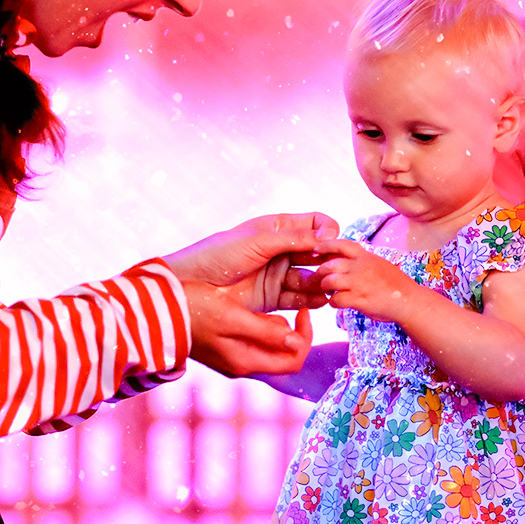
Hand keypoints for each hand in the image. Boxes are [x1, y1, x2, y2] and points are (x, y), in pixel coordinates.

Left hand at [165, 212, 339, 286]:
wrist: (189, 287)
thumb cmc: (218, 255)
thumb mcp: (257, 241)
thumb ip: (293, 238)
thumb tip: (329, 235)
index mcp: (276, 228)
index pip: (314, 224)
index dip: (328, 232)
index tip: (332, 242)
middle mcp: (280, 250)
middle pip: (317, 252)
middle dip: (328, 259)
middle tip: (335, 268)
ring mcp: (277, 275)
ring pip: (310, 276)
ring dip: (322, 280)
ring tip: (328, 285)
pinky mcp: (272, 299)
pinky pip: (299, 298)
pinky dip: (312, 299)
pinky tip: (321, 299)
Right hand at [185, 281, 314, 376]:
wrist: (154, 313)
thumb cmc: (193, 310)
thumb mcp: (232, 316)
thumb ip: (264, 331)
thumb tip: (295, 341)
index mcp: (245, 361)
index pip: (294, 361)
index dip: (306, 338)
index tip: (302, 311)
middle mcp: (242, 365)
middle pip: (286, 358)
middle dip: (296, 334)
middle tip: (295, 309)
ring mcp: (232, 359)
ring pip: (271, 350)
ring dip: (281, 330)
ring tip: (274, 308)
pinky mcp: (225, 348)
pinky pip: (256, 343)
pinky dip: (265, 329)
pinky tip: (257, 311)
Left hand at [313, 239, 422, 321]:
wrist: (409, 300)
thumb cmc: (395, 284)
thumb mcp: (378, 264)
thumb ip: (362, 261)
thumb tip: (345, 261)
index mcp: (366, 256)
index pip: (341, 244)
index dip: (325, 245)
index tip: (316, 250)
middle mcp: (361, 267)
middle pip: (329, 264)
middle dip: (320, 273)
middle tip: (319, 279)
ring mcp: (359, 283)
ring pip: (329, 281)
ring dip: (325, 288)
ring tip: (328, 292)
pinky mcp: (359, 299)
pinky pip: (336, 300)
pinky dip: (333, 302)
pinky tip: (337, 303)